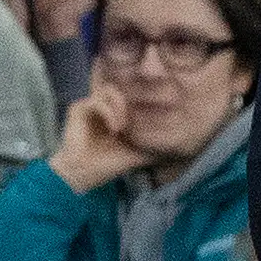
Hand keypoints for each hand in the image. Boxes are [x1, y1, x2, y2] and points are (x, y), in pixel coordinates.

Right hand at [48, 74, 151, 191]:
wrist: (85, 174)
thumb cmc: (110, 164)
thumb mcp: (140, 153)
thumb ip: (157, 146)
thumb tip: (181, 147)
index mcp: (118, 113)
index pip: (133, 92)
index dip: (144, 92)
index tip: (158, 101)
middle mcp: (105, 106)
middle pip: (123, 86)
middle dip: (134, 98)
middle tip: (136, 120)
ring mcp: (91, 105)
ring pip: (110, 89)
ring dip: (121, 106)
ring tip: (123, 127)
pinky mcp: (79, 108)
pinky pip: (96, 100)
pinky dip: (109, 112)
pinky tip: (115, 128)